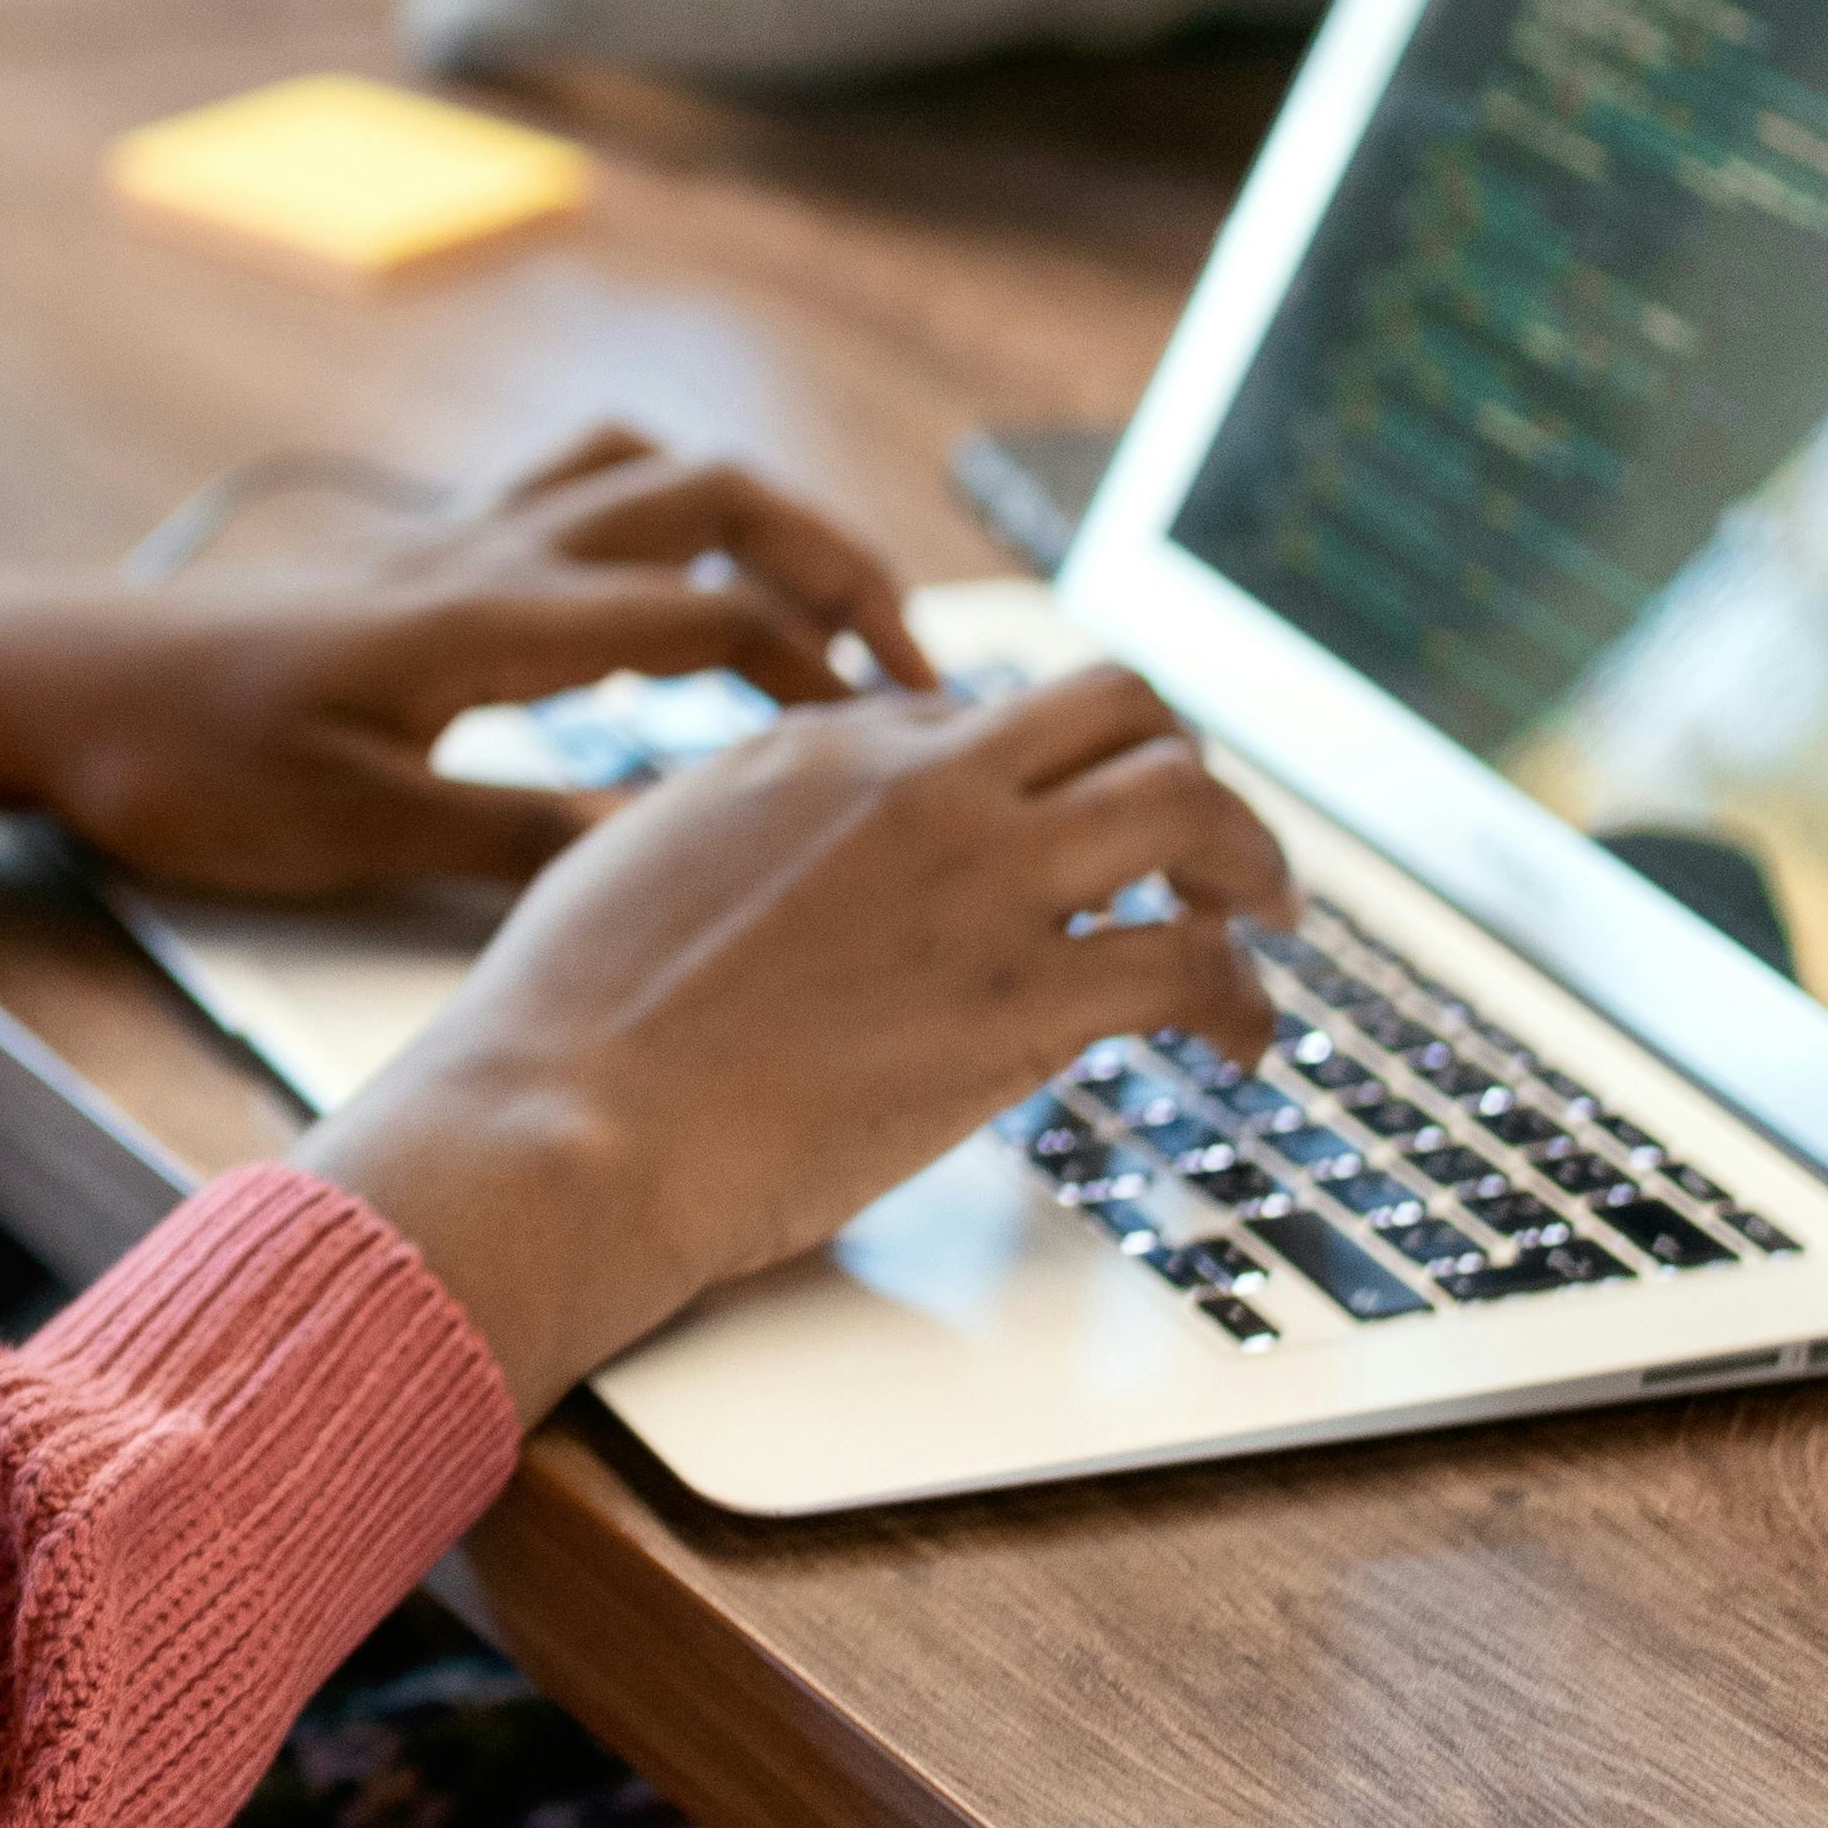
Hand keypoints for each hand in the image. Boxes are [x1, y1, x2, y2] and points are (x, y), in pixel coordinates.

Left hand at [0, 428, 935, 898]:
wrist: (45, 684)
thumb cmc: (180, 767)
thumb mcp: (355, 833)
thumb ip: (520, 840)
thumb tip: (674, 854)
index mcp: (489, 623)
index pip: (713, 615)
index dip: (831, 667)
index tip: (919, 733)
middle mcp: (485, 552)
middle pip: (710, 500)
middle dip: (832, 565)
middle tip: (912, 664)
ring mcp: (448, 537)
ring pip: (642, 469)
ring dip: (752, 516)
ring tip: (819, 606)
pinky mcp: (412, 551)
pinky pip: (567, 485)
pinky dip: (655, 508)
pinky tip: (665, 578)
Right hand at [293, 667, 1282, 1422]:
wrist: (561, 1121)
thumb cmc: (569, 1026)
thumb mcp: (646, 853)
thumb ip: (743, 822)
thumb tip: (783, 844)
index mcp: (821, 745)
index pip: (990, 715)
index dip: (1045, 774)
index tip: (1062, 836)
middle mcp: (918, 786)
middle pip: (1119, 706)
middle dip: (1181, 765)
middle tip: (1209, 844)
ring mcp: (979, 887)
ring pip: (1189, 804)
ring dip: (1253, 857)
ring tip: (1266, 919)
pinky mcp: (1021, 1003)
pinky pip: (1193, 968)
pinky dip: (1244, 1004)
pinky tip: (1240, 1048)